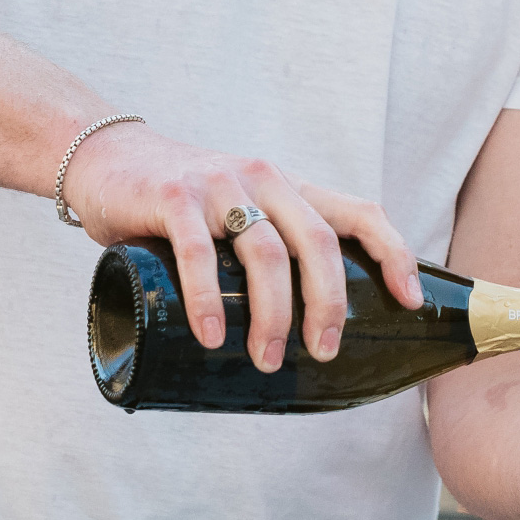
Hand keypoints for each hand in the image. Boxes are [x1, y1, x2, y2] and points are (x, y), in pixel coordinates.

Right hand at [61, 122, 417, 369]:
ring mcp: (219, 186)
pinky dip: (207, 300)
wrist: (107, 159)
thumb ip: (270, 250)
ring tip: (268, 359)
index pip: (360, 213)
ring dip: (272, 314)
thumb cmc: (182, 203)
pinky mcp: (173, 196)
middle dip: (328, 303)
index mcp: (290, 187)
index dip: (394, 254)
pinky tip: (211, 336)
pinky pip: (198, 253)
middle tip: (325, 350)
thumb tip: (306, 330)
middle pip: (318, 242)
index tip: (411, 302)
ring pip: (265, 253)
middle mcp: (264, 179)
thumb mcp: (239, 214)